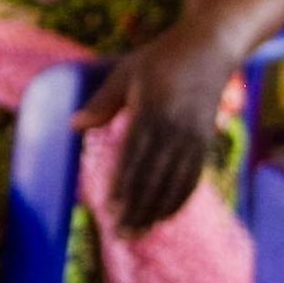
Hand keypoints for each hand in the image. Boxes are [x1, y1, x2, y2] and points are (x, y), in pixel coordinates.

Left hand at [72, 25, 239, 235]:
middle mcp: (176, 128)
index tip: (108, 208)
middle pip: (154, 176)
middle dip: (137, 207)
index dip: (123, 184)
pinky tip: (163, 216)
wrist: (210, 49)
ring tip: (137, 232)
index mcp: (152, 110)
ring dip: (156, 211)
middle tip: (119, 233)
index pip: (135, 155)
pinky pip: (192, 177)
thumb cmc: (160, 59)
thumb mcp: (126, 72)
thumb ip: (102, 102)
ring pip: (174, 183)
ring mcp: (194, 137)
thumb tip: (73, 125)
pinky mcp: (205, 142)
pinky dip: (178, 200)